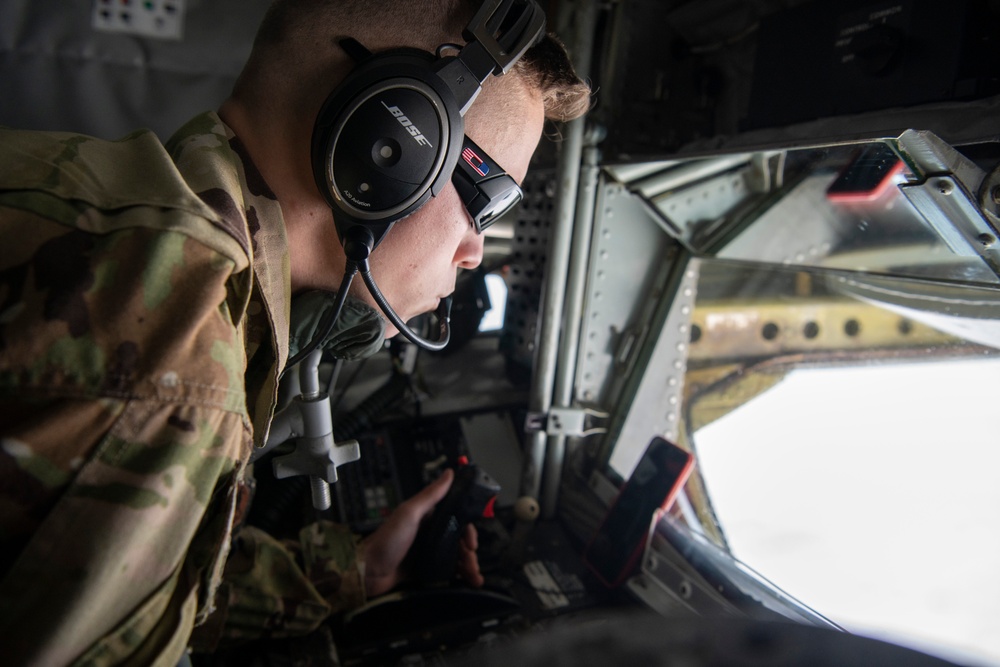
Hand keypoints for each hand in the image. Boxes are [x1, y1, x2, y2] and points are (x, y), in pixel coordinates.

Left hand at [360, 468, 483, 596]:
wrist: (368, 571)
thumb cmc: (386, 540)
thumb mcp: (409, 513)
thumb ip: (430, 494)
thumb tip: (449, 473)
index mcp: (428, 518)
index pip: (457, 520)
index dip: (468, 531)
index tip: (471, 542)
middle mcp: (429, 534)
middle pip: (458, 540)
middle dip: (470, 552)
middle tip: (472, 562)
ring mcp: (427, 552)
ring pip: (455, 557)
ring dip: (468, 566)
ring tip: (474, 577)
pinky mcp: (424, 569)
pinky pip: (446, 571)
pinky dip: (458, 576)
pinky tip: (466, 582)